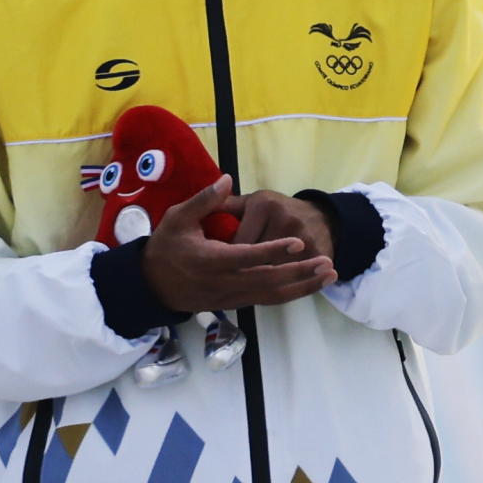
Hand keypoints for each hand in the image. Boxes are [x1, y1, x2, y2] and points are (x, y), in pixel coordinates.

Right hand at [143, 197, 328, 312]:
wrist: (152, 284)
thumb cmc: (166, 247)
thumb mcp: (177, 218)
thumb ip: (203, 200)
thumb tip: (226, 179)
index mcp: (209, 260)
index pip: (246, 256)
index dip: (273, 250)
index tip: (298, 242)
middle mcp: (222, 282)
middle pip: (267, 280)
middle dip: (300, 272)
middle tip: (327, 262)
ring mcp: (231, 296)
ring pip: (272, 295)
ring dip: (303, 286)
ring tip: (330, 274)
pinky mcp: (235, 303)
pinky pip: (267, 300)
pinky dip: (291, 294)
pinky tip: (311, 285)